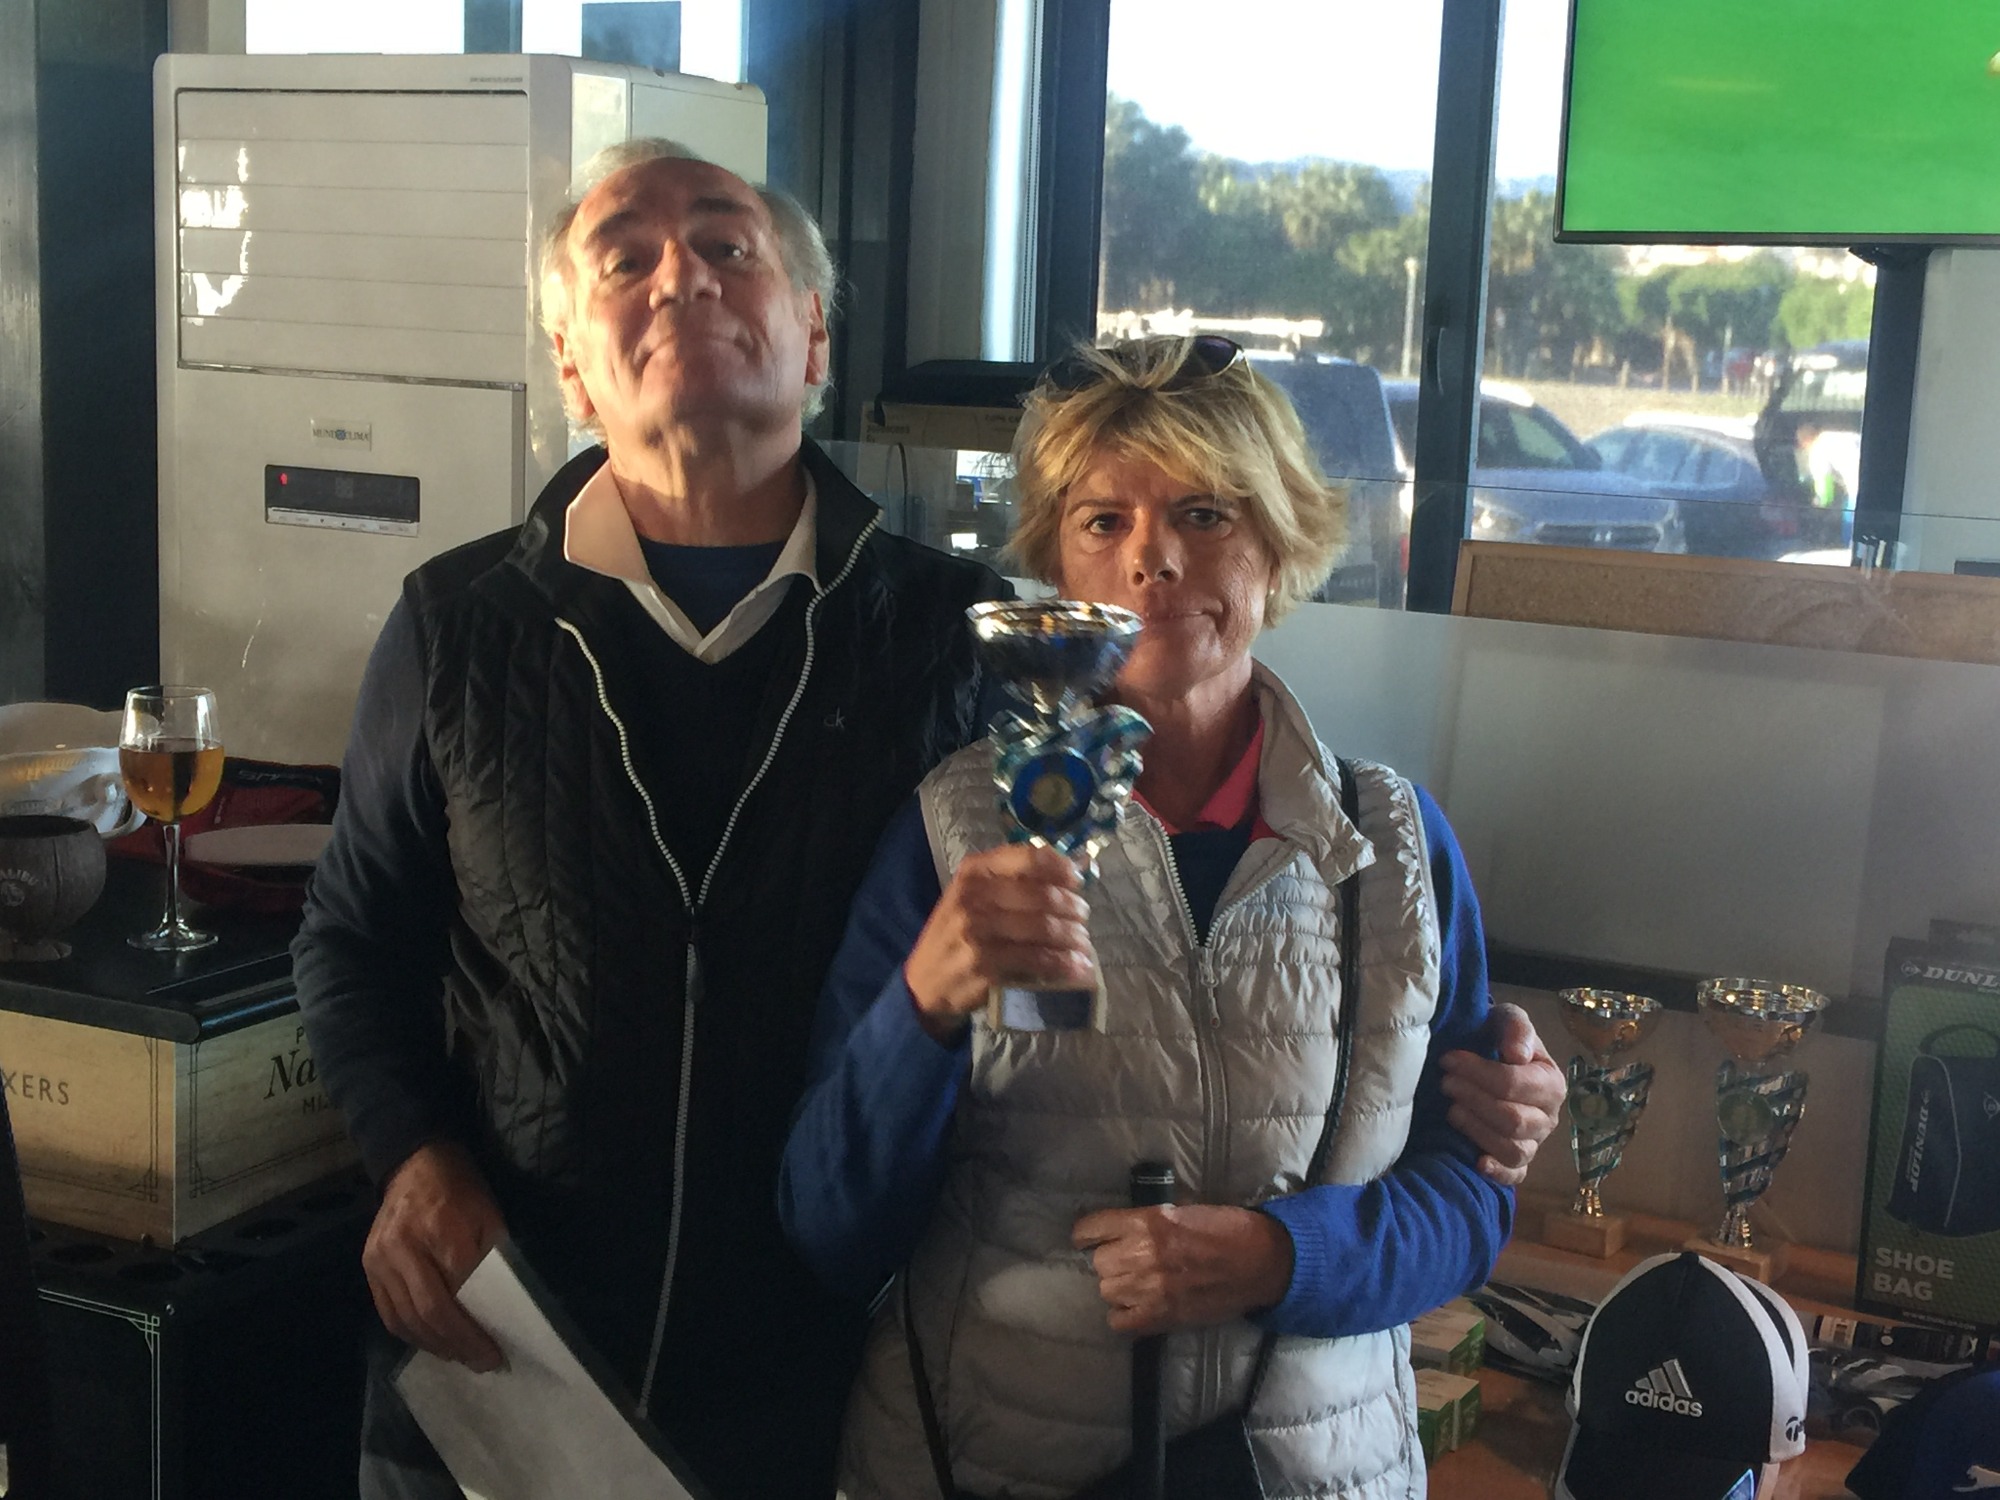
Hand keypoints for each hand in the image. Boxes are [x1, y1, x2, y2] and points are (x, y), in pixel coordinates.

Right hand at [363, 1139, 507, 1371]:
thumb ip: (494, 1258)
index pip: (459, 1291)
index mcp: (440, 1227)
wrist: (414, 1163)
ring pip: (406, 1319)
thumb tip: (505, 1307)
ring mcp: (379, 1259)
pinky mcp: (367, 1267)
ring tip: (461, 1357)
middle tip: (482, 1363)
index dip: (477, 1327)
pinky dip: (412, 1334)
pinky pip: (388, 1313)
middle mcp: (402, 1246)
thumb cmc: (460, 1189)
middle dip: (459, 1344)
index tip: (497, 1350)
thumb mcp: (488, 1213)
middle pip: (430, 1311)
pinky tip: (433, 1343)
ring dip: (435, 1346)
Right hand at [903, 843, 1093, 1041]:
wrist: (923, 984)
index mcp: (973, 872)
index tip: (1077, 881)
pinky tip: (1076, 966)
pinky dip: (1062, 963)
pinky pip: (1036, 959)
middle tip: (1083, 918)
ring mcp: (976, 931)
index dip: (1060, 868)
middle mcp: (972, 896)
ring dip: (1073, 938)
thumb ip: (1010, 883)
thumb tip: (1070, 873)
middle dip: (1073, 908)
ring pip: (1043, 928)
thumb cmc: (956, 936)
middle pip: (1041, 896)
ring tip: (1084, 944)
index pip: (1027, 858)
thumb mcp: (971, 898)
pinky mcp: (984, 965)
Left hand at [1070, 1204, 1293, 1336]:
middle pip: (1099, 1263)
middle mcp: (1141, 1254)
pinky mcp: (1161, 1317)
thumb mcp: (1181, 1210)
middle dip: (1111, 1261)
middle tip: (1130, 1261)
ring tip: (1138, 1284)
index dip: (1087, 1234)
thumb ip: (1148, 1221)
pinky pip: (1119, 1322)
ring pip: (1107, 1291)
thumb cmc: (1225, 1228)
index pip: (1091, 1228)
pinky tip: (1138, 1308)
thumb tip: (1120, 1230)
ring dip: (1119, 1287)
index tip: (1089, 1238)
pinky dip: (1125, 1316)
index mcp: (1146, 1221)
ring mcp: (1150, 1288)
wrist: (1259, 1261)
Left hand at [1438, 1001, 1565, 1186]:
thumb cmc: (1497, 1038)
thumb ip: (1516, 1027)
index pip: (1514, 1084)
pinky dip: (1498, 1173)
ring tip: (1452, 1110)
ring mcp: (1534, 1143)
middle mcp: (1548, 1117)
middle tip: (1445, 1082)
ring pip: (1512, 1149)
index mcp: (1550, 1082)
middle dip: (1474, 1099)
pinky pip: (1515, 1176)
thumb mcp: (1507, 1019)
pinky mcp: (1518, 1163)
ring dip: (1477, 1129)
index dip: (1478, 1073)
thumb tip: (1517, 1054)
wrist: (1485, 1056)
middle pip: (1513, 1119)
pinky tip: (1477, 1162)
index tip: (1448, 1060)